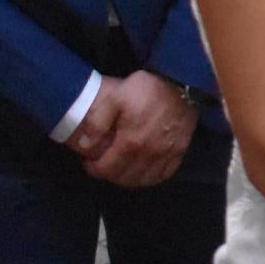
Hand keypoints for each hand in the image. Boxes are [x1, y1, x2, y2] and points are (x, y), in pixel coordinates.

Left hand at [73, 72, 197, 188]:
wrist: (181, 82)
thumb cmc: (146, 89)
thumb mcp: (115, 97)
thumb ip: (97, 123)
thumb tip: (84, 146)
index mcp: (131, 142)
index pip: (107, 169)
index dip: (94, 169)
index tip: (88, 162)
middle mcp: (149, 154)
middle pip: (124, 178)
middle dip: (109, 175)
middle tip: (102, 165)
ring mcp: (166, 155)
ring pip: (143, 180)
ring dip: (128, 179)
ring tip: (120, 168)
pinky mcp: (179, 152)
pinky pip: (163, 175)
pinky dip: (149, 178)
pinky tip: (142, 170)